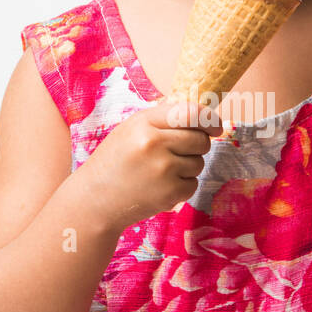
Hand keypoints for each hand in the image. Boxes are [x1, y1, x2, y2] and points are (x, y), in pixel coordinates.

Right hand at [81, 96, 222, 229]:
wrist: (95, 199)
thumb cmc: (116, 161)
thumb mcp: (131, 130)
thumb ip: (163, 120)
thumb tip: (205, 118)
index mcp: (144, 123)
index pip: (190, 113)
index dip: (209, 119)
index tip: (216, 127)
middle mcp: (154, 143)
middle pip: (200, 139)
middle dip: (197, 146)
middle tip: (177, 153)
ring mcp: (163, 170)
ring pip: (199, 163)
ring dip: (187, 167)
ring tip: (160, 172)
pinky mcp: (169, 193)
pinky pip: (193, 184)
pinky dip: (182, 186)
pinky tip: (160, 186)